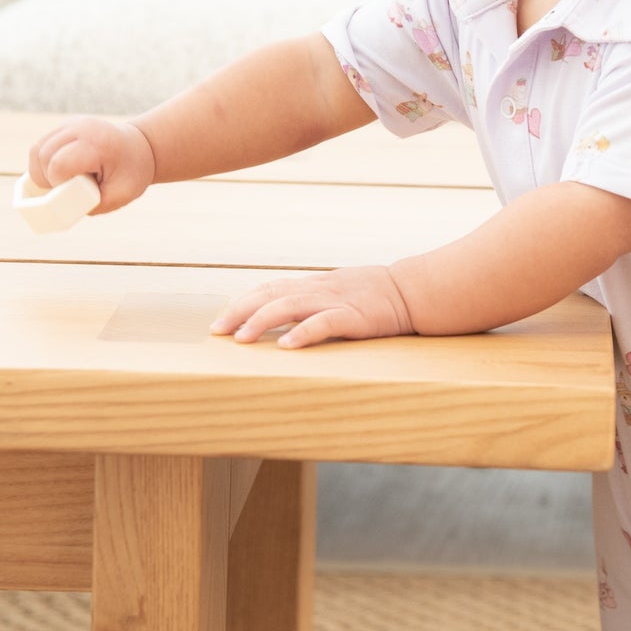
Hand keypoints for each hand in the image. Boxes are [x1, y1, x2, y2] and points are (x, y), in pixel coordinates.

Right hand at [28, 117, 155, 213]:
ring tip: (64, 180)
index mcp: (97, 143)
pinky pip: (40, 146)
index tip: (74, 188)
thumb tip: (59, 210)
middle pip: (42, 155)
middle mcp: (80, 127)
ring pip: (36, 150)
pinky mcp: (63, 126)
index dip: (59, 182)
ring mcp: (70, 123)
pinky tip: (60, 170)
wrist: (141, 147)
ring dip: (41, 171)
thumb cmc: (132, 173)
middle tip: (68, 187)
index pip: (59, 164)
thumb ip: (93, 205)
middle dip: (47, 178)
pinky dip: (43, 162)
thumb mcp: (122, 195)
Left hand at [211, 265, 415, 348]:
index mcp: (314, 285)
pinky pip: (324, 323)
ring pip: (290, 306)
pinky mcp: (354, 316)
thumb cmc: (377, 296)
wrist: (413, 291)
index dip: (242, 303)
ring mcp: (336, 301)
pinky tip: (286, 346)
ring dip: (262, 322)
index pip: (269, 289)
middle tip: (218, 331)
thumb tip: (284, 321)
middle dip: (240, 312)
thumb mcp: (340, 292)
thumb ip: (314, 302)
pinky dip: (303, 333)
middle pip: (270, 295)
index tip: (220, 321)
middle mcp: (319, 289)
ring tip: (243, 339)